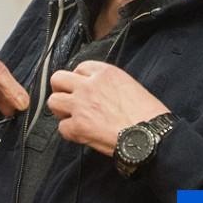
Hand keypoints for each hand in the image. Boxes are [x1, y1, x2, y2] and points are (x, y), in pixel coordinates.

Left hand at [47, 60, 169, 156]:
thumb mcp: (130, 86)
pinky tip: (82, 134)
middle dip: (62, 90)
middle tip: (70, 100)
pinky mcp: (77, 126)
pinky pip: (61, 128)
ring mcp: (80, 105)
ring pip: (53, 101)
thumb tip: (100, 93)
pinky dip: (70, 132)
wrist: (149, 135)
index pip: (80, 67)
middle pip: (58, 79)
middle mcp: (89, 86)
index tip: (83, 87)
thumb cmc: (147, 115)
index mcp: (105, 73)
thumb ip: (109, 85)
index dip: (80, 79)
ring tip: (72, 117)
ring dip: (61, 110)